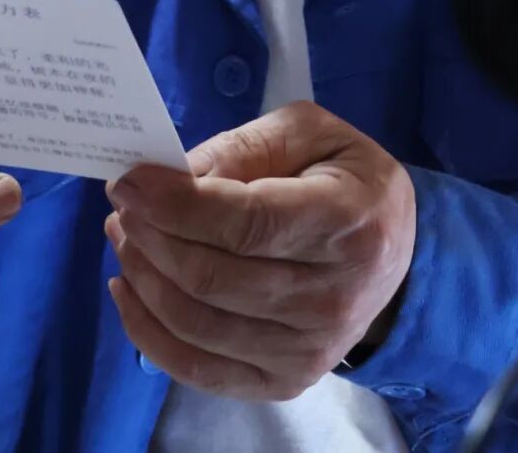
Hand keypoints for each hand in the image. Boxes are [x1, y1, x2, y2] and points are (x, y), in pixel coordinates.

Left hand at [104, 100, 415, 400]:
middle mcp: (333, 297)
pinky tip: (130, 290)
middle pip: (212, 276)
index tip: (129, 181)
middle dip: (151, 236)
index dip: (177, 205)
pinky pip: (198, 369)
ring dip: (143, 276)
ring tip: (125, 236)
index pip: (245, 223)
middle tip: (123, 204)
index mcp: (347, 222)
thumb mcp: (310, 133)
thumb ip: (244, 148)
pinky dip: (148, 331)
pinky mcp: (286, 383)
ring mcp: (309, 350)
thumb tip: (172, 177)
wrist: (394, 254)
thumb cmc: (347, 180)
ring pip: (196, 323)